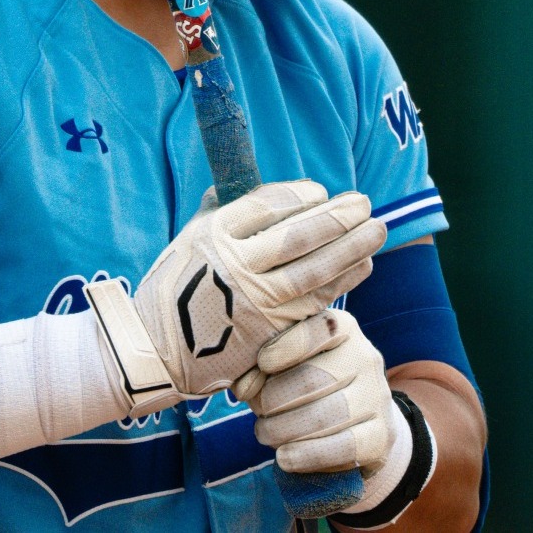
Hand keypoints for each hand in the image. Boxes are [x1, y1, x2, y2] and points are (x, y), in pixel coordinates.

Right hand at [85, 181, 385, 412]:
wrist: (155, 350)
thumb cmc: (174, 288)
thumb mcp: (187, 239)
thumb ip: (218, 210)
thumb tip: (244, 182)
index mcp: (213, 236)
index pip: (268, 206)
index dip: (301, 196)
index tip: (320, 191)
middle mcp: (235, 267)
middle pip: (299, 237)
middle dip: (338, 218)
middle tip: (365, 203)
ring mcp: (254, 303)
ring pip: (314, 271)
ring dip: (351, 248)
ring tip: (377, 229)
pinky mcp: (268, 334)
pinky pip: (313, 302)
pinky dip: (342, 282)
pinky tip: (362, 266)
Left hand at [234, 309, 432, 524]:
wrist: (357, 423)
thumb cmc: (307, 385)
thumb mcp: (285, 366)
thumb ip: (262, 369)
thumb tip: (243, 386)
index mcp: (342, 329)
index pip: (318, 329)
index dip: (284, 347)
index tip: (262, 364)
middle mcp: (365, 357)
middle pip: (314, 378)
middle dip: (275, 399)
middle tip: (259, 412)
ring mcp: (377, 397)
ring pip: (326, 414)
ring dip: (284, 429)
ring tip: (265, 434)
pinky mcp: (382, 435)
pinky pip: (344, 446)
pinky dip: (307, 454)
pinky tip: (285, 457)